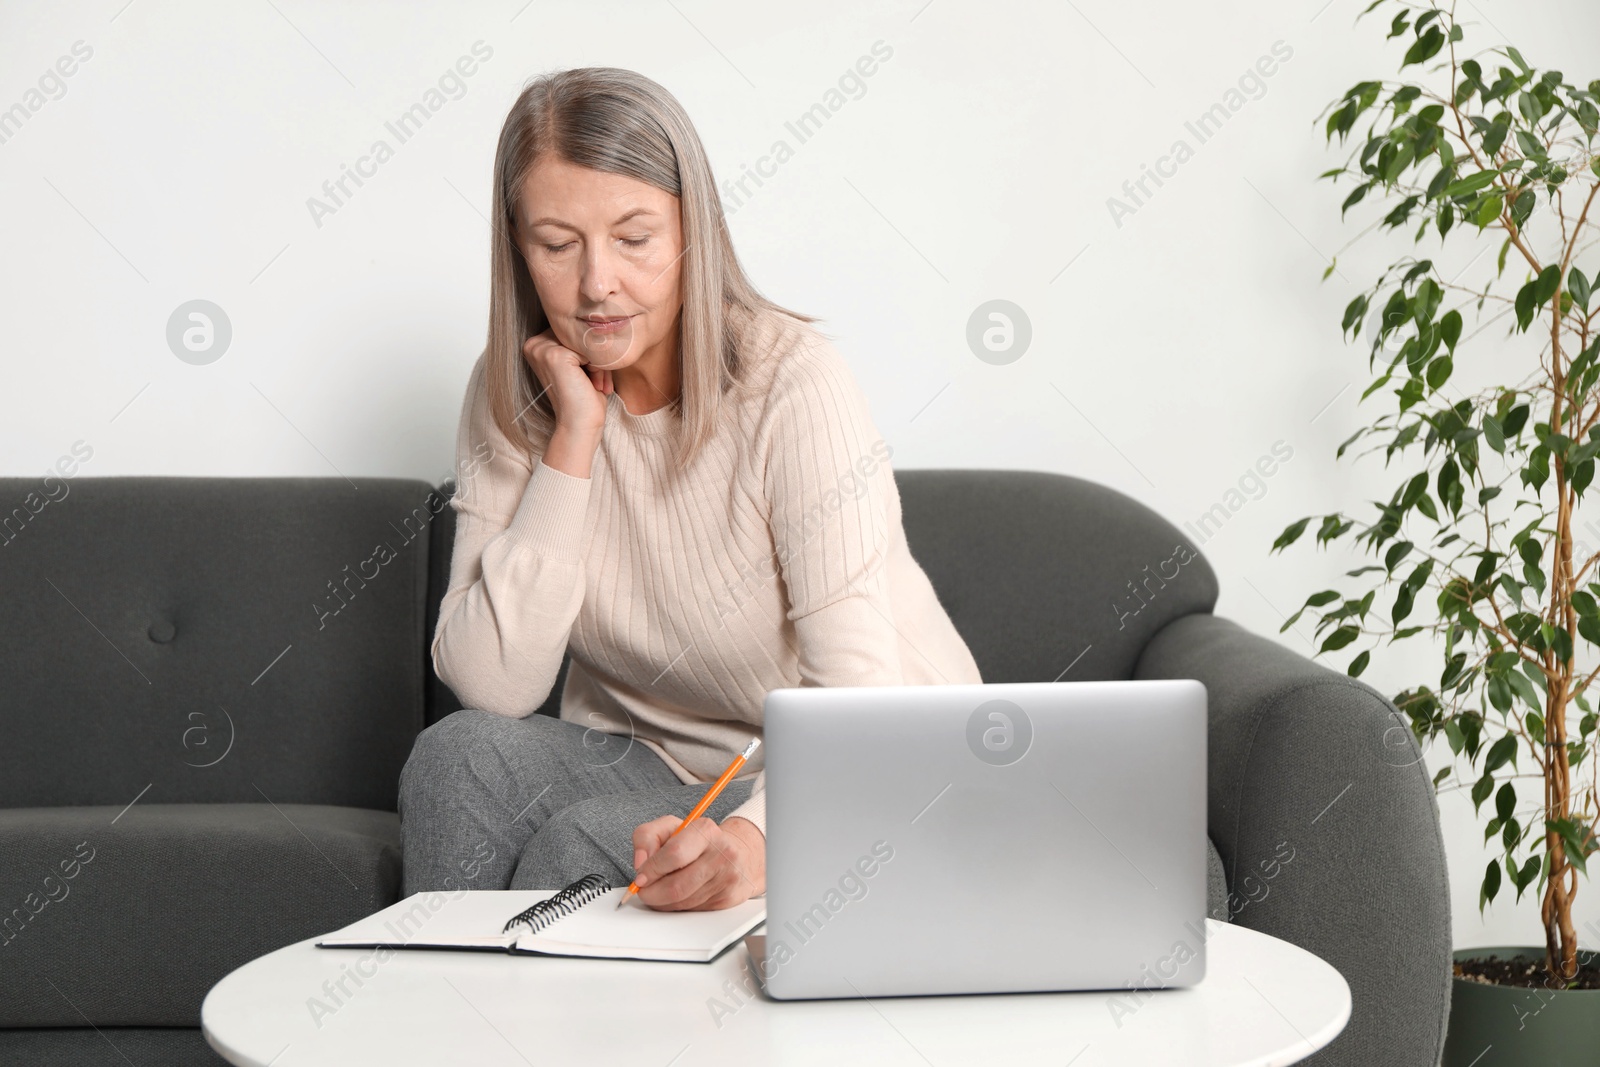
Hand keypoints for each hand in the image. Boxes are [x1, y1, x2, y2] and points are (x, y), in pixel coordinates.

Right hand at [523, 329, 610, 437]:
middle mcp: (534, 344)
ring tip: (595, 384)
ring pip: (585, 340)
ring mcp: (542, 349)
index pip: (573, 332)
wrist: (579, 425)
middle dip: (594, 356)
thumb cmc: (584, 398)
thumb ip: (579, 343)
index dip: (588, 352)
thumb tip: (596, 320)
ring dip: (598, 362)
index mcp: (536, 344)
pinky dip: (597, 366)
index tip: (591, 376)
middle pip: (579, 333)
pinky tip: (592, 384)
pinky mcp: (555, 355)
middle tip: (595, 382)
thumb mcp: (580, 364)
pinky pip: (589, 348)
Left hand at [630, 815, 764, 910]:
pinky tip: (679, 895)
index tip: (640, 878)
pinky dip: (678, 907)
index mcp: (706, 830)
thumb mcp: (670, 827)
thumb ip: (647, 836)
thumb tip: (640, 863)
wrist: (738, 855)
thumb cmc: (699, 842)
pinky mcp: (728, 899)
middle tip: (644, 891)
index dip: (652, 869)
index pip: (674, 854)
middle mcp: (721, 853)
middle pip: (677, 886)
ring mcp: (727, 878)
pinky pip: (693, 910)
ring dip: (663, 902)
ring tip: (660, 891)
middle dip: (653, 893)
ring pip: (682, 902)